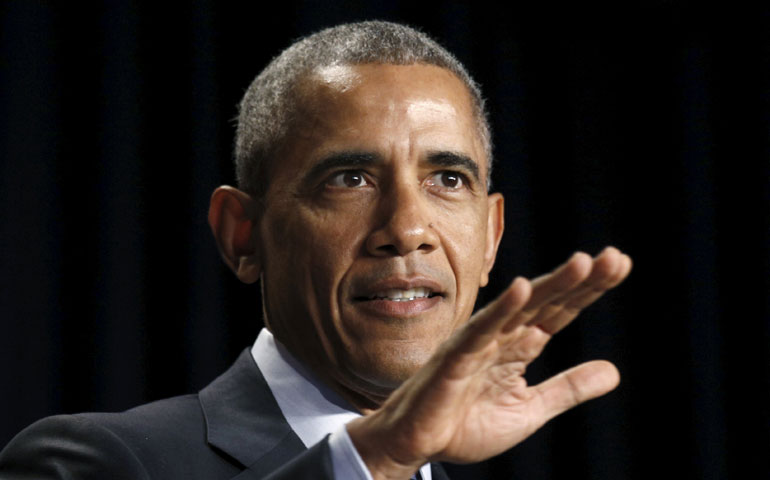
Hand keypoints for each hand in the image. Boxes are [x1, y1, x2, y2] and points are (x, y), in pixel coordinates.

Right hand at [347, 246, 631, 479]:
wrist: (418, 444)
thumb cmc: (465, 423)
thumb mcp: (530, 409)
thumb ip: (568, 388)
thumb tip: (614, 371)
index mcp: (520, 346)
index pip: (560, 311)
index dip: (589, 290)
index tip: (620, 265)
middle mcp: (502, 336)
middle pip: (547, 302)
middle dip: (581, 280)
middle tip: (614, 258)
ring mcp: (479, 343)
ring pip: (520, 307)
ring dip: (551, 284)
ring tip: (584, 263)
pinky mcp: (456, 356)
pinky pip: (482, 330)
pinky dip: (501, 309)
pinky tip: (523, 289)